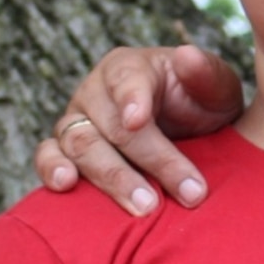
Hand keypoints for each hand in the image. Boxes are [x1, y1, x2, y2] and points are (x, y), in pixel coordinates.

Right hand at [32, 45, 244, 213]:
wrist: (188, 139)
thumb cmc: (200, 107)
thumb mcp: (217, 89)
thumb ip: (206, 74)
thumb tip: (188, 56)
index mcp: (129, 68)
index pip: (127, 80)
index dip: (132, 99)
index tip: (139, 121)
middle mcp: (95, 92)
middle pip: (111, 125)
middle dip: (150, 160)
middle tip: (186, 191)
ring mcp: (75, 121)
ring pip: (80, 145)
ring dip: (113, 178)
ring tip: (144, 207)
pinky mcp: (63, 151)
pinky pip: (46, 156)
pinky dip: (51, 169)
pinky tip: (66, 185)